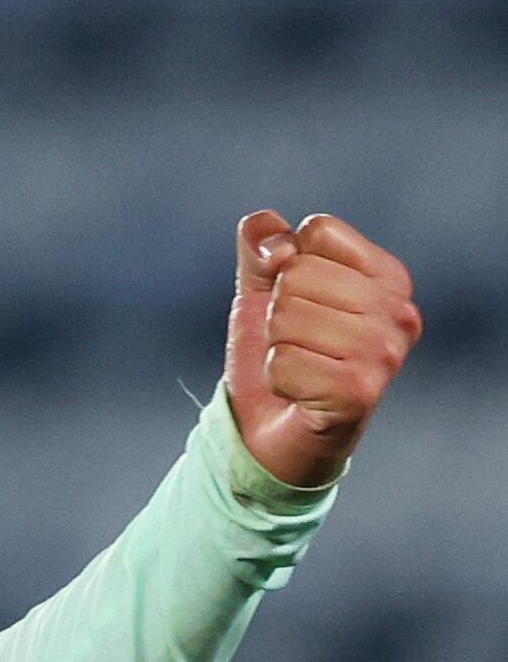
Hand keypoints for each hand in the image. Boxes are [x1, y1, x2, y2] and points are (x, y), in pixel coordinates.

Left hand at [223, 210, 420, 489]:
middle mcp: (400, 313)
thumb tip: (272, 241)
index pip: (317, 231)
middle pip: (296, 273)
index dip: (286, 264)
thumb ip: (261, 246)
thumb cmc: (280, 351)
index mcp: (387, 277)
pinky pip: (282, 361)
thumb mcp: (261, 288)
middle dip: (278, 310)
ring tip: (302, 366)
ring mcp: (384, 354)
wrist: (272, 430)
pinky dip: (276, 377)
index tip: (301, 300)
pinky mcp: (359, 393)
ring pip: (286, 316)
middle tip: (298, 343)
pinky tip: (299, 392)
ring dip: (277, 345)